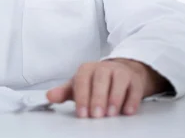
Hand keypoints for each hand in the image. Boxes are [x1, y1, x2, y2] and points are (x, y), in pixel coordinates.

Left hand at [45, 59, 169, 118]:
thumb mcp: (78, 86)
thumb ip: (63, 92)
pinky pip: (134, 89)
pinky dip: (132, 100)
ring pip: (118, 82)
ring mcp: (120, 72)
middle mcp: (103, 68)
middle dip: (98, 99)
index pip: (82, 80)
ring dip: (115, 99)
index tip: (82, 113)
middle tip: (96, 115)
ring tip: (110, 114)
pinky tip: (127, 111)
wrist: (120, 71)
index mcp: (87, 69)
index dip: (82, 97)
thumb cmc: (95, 81)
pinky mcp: (134, 80)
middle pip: (100, 80)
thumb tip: (49, 96)